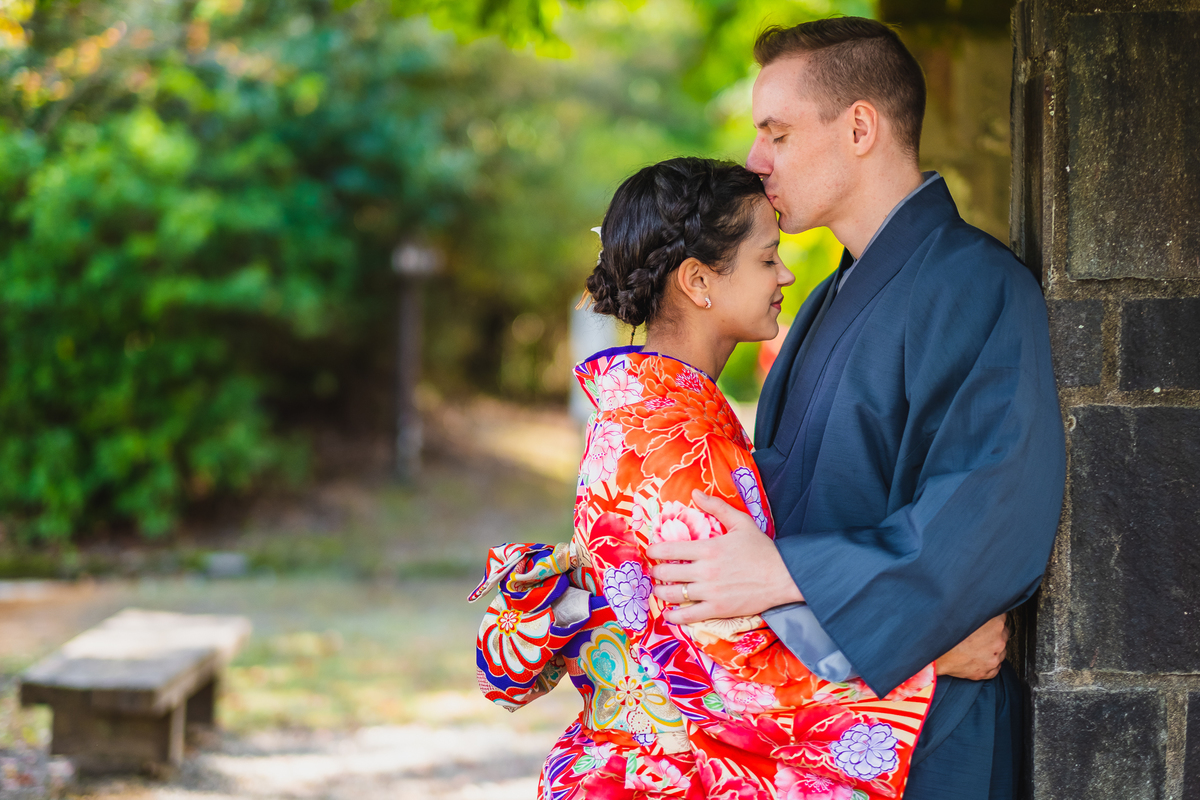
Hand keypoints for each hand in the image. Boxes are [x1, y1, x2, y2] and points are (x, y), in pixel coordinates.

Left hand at [646, 490, 803, 623]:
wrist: (784, 576)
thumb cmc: (762, 549)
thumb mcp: (741, 522)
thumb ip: (716, 507)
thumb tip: (694, 493)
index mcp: (708, 548)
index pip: (670, 549)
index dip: (655, 550)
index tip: (652, 551)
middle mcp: (705, 571)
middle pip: (667, 573)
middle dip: (656, 571)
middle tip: (654, 571)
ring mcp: (710, 592)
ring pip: (673, 594)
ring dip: (660, 592)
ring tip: (658, 589)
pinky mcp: (717, 609)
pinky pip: (688, 615)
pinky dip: (674, 616)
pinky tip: (669, 613)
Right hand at [935, 614, 1008, 680]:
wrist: (935, 657)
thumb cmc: (946, 636)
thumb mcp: (961, 614)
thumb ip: (977, 609)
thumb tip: (981, 604)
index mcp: (995, 625)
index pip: (1002, 616)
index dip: (992, 617)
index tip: (986, 619)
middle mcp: (999, 642)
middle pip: (1003, 634)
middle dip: (992, 633)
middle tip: (977, 633)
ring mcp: (995, 658)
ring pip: (1000, 651)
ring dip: (991, 648)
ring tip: (974, 646)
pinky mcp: (989, 672)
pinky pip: (995, 666)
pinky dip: (987, 662)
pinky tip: (975, 657)